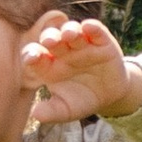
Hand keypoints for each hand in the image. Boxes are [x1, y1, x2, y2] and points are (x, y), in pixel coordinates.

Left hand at [22, 16, 141, 122]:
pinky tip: (88, 27)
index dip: (32, 55)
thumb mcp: (67, 110)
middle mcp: (63, 51)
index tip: (31, 59)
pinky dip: (92, 27)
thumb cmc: (81, 100)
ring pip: (72, 30)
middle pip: (52, 38)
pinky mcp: (102, 41)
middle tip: (49, 40)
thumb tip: (35, 115)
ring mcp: (81, 44)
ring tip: (69, 34)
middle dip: (49, 37)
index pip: (35, 56)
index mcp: (49, 65)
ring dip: (70, 29)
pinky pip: (96, 30)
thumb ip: (52, 111)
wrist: (110, 96)